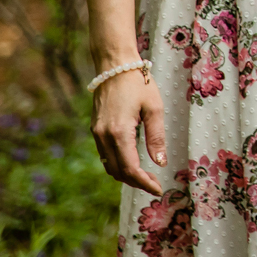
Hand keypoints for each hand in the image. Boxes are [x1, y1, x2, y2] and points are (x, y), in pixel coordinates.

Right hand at [90, 70, 165, 195]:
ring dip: (126, 176)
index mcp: (119, 132)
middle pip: (118, 172)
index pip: (130, 169)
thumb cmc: (138, 83)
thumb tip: (160, 163)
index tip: (158, 190)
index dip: (144, 183)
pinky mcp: (95, 129)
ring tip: (146, 177)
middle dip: (136, 183)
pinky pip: (105, 155)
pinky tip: (132, 163)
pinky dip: (118, 165)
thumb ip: (156, 137)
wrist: (115, 66)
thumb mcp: (154, 108)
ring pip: (109, 166)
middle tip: (155, 185)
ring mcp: (97, 133)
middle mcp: (103, 136)